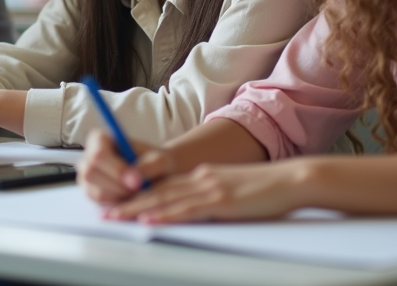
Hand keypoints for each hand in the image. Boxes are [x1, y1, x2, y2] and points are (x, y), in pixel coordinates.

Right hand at [77, 130, 173, 204]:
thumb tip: (134, 179)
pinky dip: (117, 205)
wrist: (157, 174)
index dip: (116, 169)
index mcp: (101, 139)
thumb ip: (148, 166)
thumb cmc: (156, 161)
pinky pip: (99, 204)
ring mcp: (87, 177)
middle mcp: (89, 157)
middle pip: (91, 173)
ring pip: (95, 191)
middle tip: (139, 190)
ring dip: (119, 196)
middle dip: (117, 186)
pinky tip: (131, 197)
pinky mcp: (91, 193)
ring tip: (138, 191)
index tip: (137, 181)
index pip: (99, 154)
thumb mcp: (159, 160)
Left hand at [105, 160, 309, 223]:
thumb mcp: (234, 188)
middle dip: (129, 203)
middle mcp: (202, 178)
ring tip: (115, 217)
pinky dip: (165, 215)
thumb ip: (213, 194)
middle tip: (106, 211)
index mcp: (204, 175)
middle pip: (158, 192)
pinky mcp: (221, 202)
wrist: (291, 179)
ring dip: (137, 209)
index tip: (119, 202)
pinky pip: (187, 210)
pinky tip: (149, 220)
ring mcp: (211, 189)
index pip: (165, 186)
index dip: (139, 194)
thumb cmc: (268, 188)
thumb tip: (198, 206)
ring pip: (166, 200)